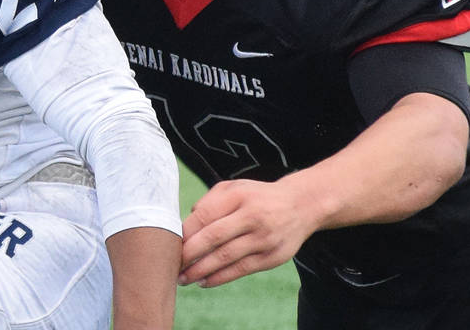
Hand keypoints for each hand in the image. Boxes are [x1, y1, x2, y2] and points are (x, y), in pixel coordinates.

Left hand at [178, 178, 311, 287]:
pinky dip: (220, 278)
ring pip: (226, 257)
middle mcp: (253, 216)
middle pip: (214, 237)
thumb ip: (209, 201)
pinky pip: (241, 270)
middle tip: (172, 265)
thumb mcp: (235, 188)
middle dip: (189, 254)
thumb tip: (186, 225)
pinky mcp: (272, 257)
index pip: (205, 215)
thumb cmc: (257, 197)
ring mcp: (264, 238)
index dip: (185, 232)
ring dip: (201, 270)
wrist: (300, 205)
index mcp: (239, 195)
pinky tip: (204, 282)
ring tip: (183, 278)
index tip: (169, 243)